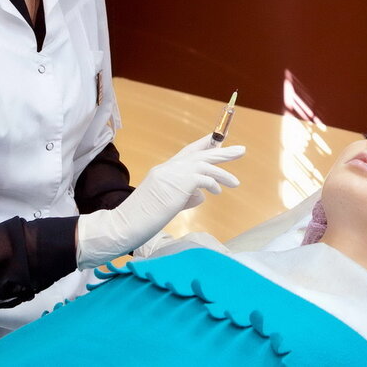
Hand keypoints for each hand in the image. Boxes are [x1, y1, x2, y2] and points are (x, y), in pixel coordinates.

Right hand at [76, 135, 244, 268]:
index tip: (219, 140)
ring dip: (223, 172)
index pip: (188, 152)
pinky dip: (213, 183)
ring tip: (236, 182)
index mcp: (164, 170)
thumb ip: (184, 196)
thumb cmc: (142, 219)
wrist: (125, 225)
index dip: (205, 145)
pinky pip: (203, 178)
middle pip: (200, 153)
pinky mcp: (178, 184)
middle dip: (222, 152)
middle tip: (241, 150)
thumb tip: (203, 195)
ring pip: (205, 164)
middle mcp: (169, 167)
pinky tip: (218, 191)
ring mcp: (172, 174)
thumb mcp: (166, 204)